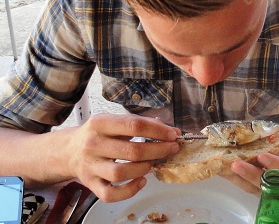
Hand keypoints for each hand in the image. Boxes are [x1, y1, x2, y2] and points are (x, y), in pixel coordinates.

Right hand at [65, 114, 180, 201]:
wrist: (69, 151)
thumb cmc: (98, 135)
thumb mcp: (115, 122)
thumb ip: (141, 124)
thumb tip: (170, 130)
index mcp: (100, 123)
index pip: (134, 125)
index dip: (158, 131)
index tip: (173, 134)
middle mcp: (93, 144)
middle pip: (132, 150)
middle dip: (158, 150)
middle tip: (171, 149)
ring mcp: (91, 166)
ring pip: (121, 173)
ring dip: (143, 169)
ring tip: (152, 164)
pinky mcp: (91, 184)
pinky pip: (111, 194)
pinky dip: (129, 190)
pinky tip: (141, 181)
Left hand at [226, 143, 278, 194]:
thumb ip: (276, 138)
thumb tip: (259, 129)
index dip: (276, 164)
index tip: (262, 156)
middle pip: (269, 184)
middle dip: (251, 174)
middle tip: (236, 164)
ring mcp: (271, 192)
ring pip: (254, 188)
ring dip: (237, 178)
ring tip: (223, 168)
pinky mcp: (258, 193)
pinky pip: (245, 187)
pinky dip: (233, 179)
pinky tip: (221, 170)